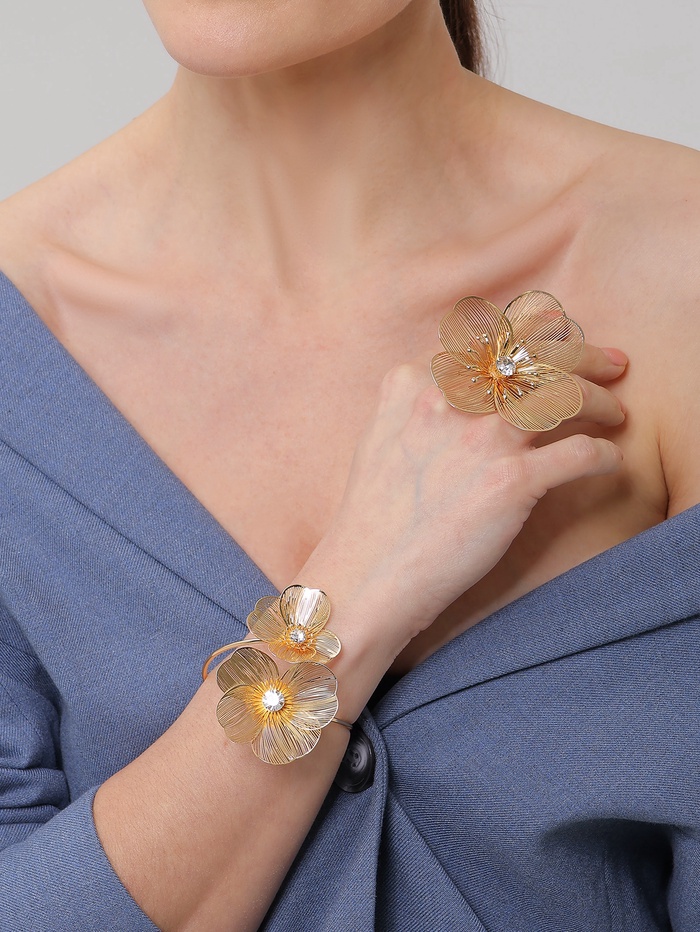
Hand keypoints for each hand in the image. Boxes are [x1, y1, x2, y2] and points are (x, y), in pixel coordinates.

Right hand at [303, 344, 625, 653]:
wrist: (366, 577)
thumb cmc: (371, 519)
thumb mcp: (379, 438)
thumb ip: (412, 402)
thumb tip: (447, 390)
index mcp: (417, 383)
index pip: (494, 340)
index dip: (537, 338)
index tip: (559, 346)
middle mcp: (453, 400)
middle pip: (538, 355)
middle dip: (587, 354)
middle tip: (615, 364)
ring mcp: (483, 439)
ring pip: (566, 394)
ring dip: (602, 400)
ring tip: (616, 413)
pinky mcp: (511, 483)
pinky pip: (581, 454)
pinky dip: (603, 456)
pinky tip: (607, 463)